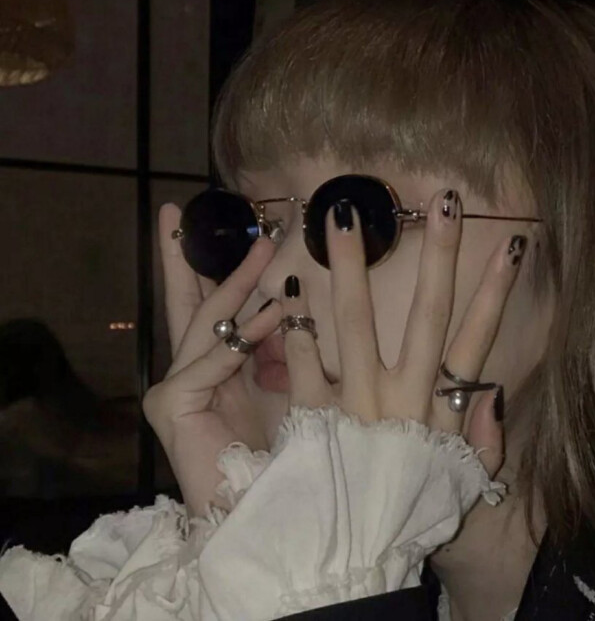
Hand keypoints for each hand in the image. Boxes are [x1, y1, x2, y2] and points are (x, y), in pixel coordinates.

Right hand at [142, 203, 282, 516]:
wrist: (272, 516)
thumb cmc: (289, 454)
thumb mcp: (289, 385)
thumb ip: (278, 347)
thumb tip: (286, 305)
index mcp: (217, 371)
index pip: (211, 312)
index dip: (217, 272)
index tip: (228, 238)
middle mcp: (190, 374)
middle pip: (189, 305)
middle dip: (186, 257)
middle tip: (176, 212)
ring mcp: (176, 389)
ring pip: (204, 322)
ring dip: (238, 283)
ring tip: (265, 247)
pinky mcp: (172, 405)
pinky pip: (213, 359)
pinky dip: (245, 337)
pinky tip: (277, 312)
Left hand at [279, 190, 525, 481]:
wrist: (358, 553)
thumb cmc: (415, 506)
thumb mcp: (465, 478)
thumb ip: (484, 435)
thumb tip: (497, 389)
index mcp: (439, 409)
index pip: (476, 340)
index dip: (495, 293)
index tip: (510, 244)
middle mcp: (401, 397)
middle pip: (425, 315)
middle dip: (437, 258)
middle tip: (440, 201)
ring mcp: (354, 404)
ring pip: (355, 324)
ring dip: (351, 269)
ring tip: (342, 217)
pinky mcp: (313, 416)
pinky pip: (302, 365)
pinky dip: (296, 326)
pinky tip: (291, 285)